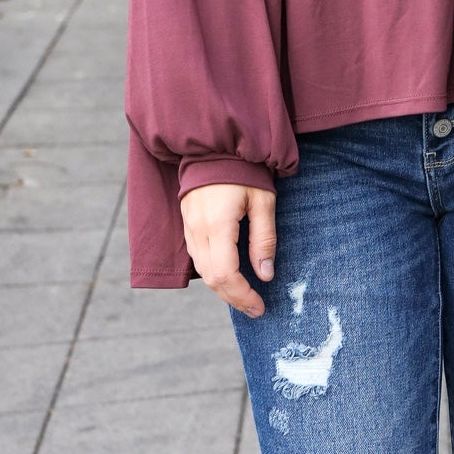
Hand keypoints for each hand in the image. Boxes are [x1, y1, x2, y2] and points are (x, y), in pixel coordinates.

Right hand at [179, 182, 277, 317]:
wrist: (215, 145)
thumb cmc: (245, 169)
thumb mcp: (263, 201)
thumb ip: (264, 239)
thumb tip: (266, 275)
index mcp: (217, 225)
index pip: (225, 275)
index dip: (242, 295)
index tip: (260, 306)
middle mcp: (197, 230)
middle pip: (211, 278)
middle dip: (234, 298)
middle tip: (256, 308)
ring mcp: (189, 227)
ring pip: (202, 271)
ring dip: (222, 288)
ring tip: (245, 296)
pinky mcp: (187, 223)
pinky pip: (197, 257)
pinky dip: (213, 272)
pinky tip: (230, 276)